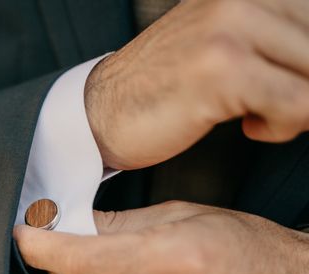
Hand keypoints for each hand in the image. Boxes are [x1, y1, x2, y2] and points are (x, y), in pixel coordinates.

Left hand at [14, 201, 308, 273]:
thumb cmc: (248, 248)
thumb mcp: (186, 215)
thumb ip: (121, 223)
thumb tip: (69, 224)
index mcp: (177, 260)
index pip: (83, 260)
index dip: (43, 247)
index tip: (23, 234)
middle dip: (60, 266)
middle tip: (56, 243)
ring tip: (104, 264)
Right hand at [86, 0, 308, 169]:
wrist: (101, 112)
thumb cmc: (161, 86)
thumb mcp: (224, 43)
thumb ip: (272, 38)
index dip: (305, 67)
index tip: (286, 88)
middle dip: (306, 87)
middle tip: (272, 107)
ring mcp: (230, 31)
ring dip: (299, 108)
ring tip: (260, 115)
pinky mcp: (222, 71)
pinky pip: (298, 105)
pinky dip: (283, 127)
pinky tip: (249, 126)